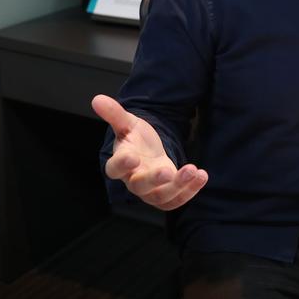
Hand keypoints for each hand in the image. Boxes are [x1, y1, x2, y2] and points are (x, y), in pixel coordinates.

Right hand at [91, 94, 207, 209]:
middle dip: (154, 179)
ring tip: (192, 170)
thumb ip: (114, 113)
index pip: (114, 168)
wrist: (149, 153)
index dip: (122, 164)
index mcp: (120, 163)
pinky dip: (190, 190)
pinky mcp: (166, 196)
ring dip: (178, 185)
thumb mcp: (127, 123)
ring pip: (161, 196)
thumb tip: (97, 99)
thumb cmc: (136, 140)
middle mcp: (133, 181)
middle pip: (139, 186)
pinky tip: (201, 176)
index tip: (132, 157)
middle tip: (167, 171)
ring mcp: (150, 192)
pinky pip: (176, 200)